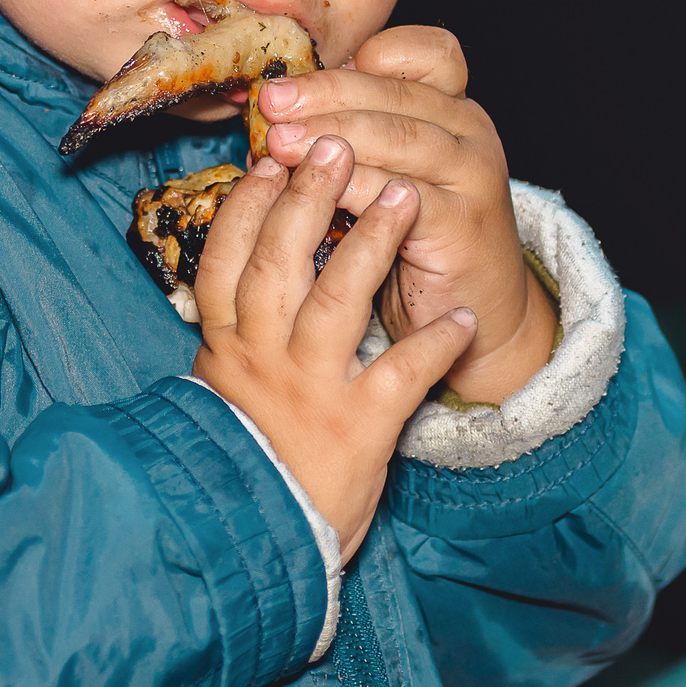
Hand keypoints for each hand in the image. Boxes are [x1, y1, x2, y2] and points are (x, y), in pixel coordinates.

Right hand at [190, 139, 476, 559]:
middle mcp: (263, 359)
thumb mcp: (222, 387)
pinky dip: (432, 346)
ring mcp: (309, 392)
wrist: (257, 542)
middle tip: (336, 144)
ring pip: (336, 303)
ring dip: (370, 245)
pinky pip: (399, 378)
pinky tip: (463, 322)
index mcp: (227, 347)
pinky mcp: (356, 429)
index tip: (269, 160)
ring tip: (403, 196)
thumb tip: (241, 256)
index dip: (248, 206)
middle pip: (279, 263)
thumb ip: (233, 325)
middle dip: (308, 199)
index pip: (227, 261)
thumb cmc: (245, 455)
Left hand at [252, 26, 555, 405]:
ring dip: (335, 137)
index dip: (362, 57)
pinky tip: (320, 191)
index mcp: (450, 106)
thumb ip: (344, 136)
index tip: (301, 76)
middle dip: (326, 95)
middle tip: (271, 105)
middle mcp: (470, 130)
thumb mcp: (380, 173)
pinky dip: (359, 190)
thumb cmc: (413, 237)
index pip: (421, 52)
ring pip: (400, 138)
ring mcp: (474, 175)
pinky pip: (406, 198)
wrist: (475, 311)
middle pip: (395, 93)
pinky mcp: (466, 225)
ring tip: (281, 143)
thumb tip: (267, 119)